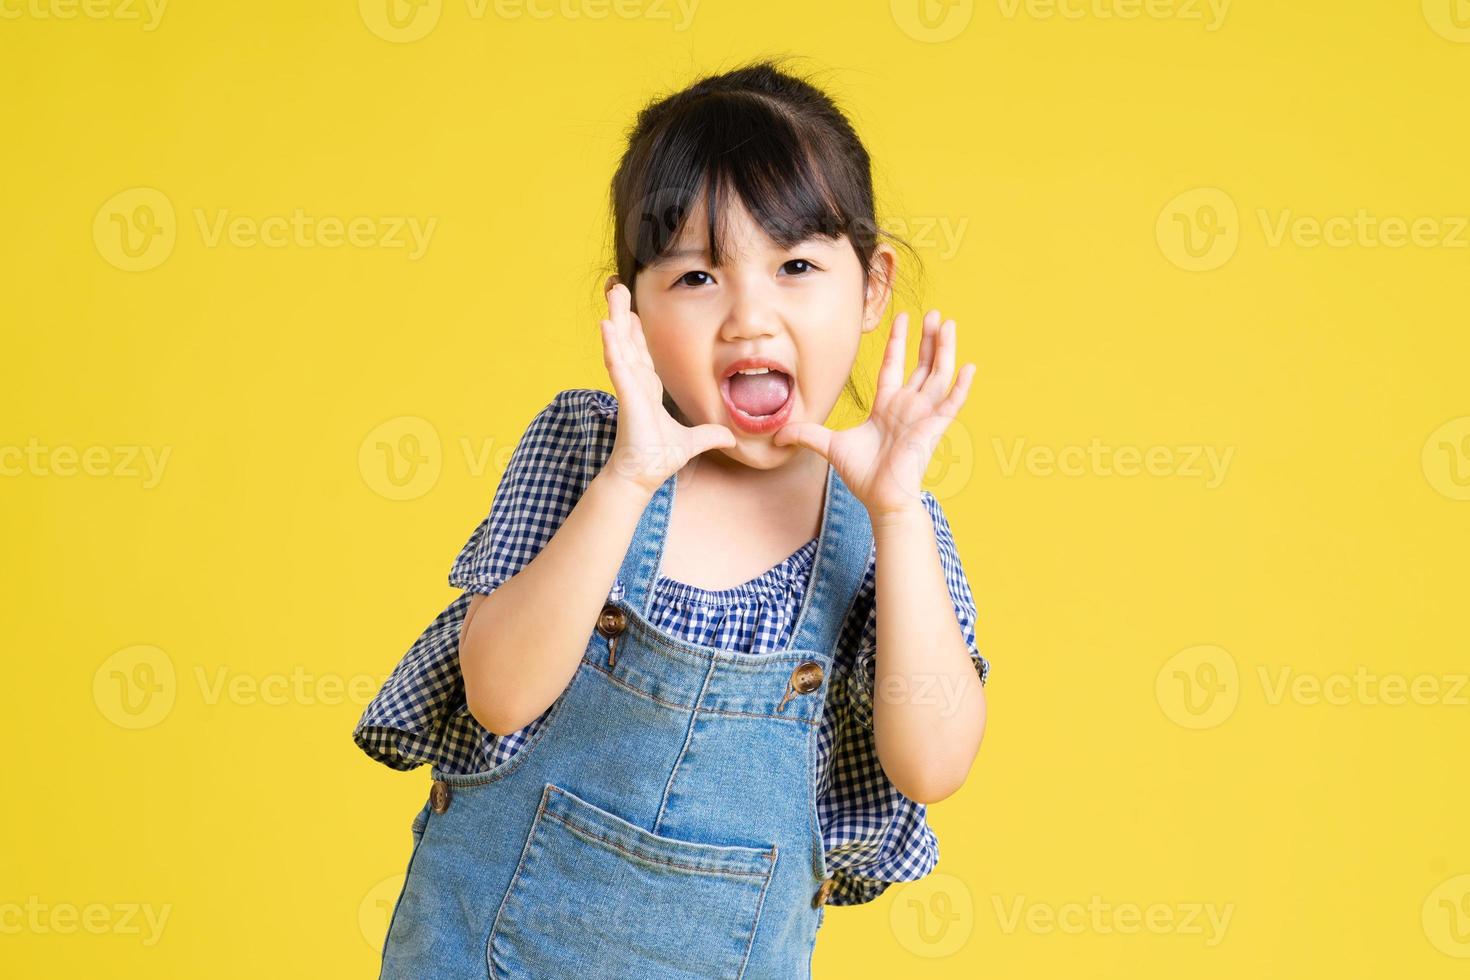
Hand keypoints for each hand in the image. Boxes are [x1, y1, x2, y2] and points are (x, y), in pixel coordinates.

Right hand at [599, 282, 736, 493]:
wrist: (642, 475)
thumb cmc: (658, 458)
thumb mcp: (691, 442)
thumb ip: (709, 435)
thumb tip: (730, 437)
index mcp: (647, 389)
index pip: (641, 352)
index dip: (637, 331)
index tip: (635, 310)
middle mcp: (636, 382)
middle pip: (628, 339)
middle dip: (624, 313)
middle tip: (618, 286)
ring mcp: (629, 386)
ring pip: (621, 343)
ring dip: (617, 317)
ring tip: (614, 292)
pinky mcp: (626, 395)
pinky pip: (618, 364)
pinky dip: (612, 344)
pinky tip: (607, 324)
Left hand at [773, 309, 974, 518]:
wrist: (881, 498)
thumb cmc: (862, 474)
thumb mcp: (829, 446)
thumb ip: (806, 434)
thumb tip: (776, 433)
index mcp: (887, 406)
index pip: (894, 365)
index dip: (897, 342)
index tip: (902, 318)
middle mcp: (908, 406)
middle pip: (922, 364)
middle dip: (928, 338)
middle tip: (935, 313)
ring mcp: (923, 415)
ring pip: (939, 374)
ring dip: (945, 349)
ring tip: (949, 324)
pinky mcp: (934, 428)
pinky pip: (952, 403)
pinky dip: (962, 386)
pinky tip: (970, 366)